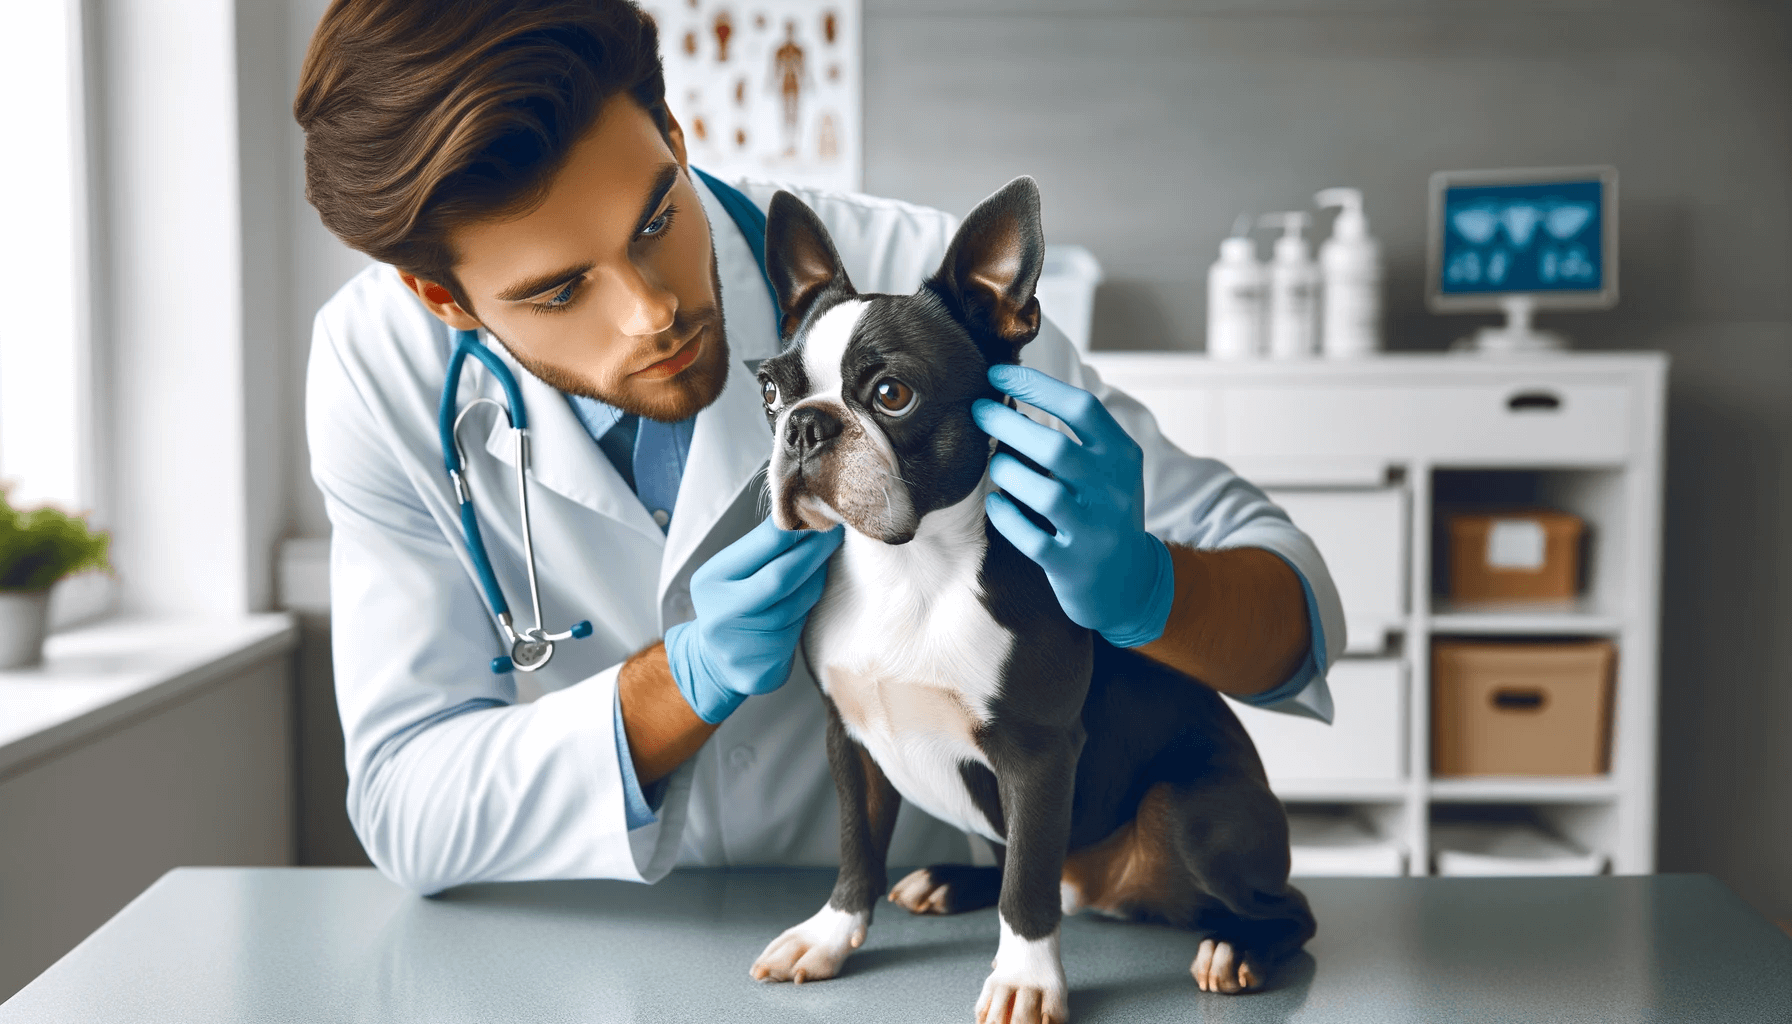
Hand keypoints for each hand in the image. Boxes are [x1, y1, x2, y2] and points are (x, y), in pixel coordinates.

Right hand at [664, 517, 844, 722]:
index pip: (764, 543)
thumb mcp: (732, 573)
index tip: (822, 512)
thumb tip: (808, 514)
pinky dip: (809, 607)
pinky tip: (811, 595)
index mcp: (711, 580)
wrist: (714, 662)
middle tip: (837, 532)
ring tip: (823, 563)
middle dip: (815, 551)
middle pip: (783, 575)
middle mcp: (723, 613)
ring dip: (816, 579)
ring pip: (797, 602)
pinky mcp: (764, 666)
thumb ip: (762, 549)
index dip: (799, 526)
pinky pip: (799, 627)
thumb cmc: (732, 605)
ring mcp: (742, 644)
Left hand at [971, 364, 1173, 647]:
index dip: (1036, 385)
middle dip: (1008, 423)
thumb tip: (1014, 386)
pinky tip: (996, 502)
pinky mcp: (1072, 565)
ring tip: (994, 462)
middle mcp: (1113, 491)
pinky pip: (1030, 537)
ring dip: (1007, 471)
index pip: (1082, 408)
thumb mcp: (1108, 467)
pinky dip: (1006, 515)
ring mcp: (1095, 531)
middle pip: (1056, 448)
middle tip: (977, 410)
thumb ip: (1077, 434)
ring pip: (1043, 494)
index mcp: (1123, 456)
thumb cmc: (1103, 510)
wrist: (1129, 582)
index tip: (997, 373)